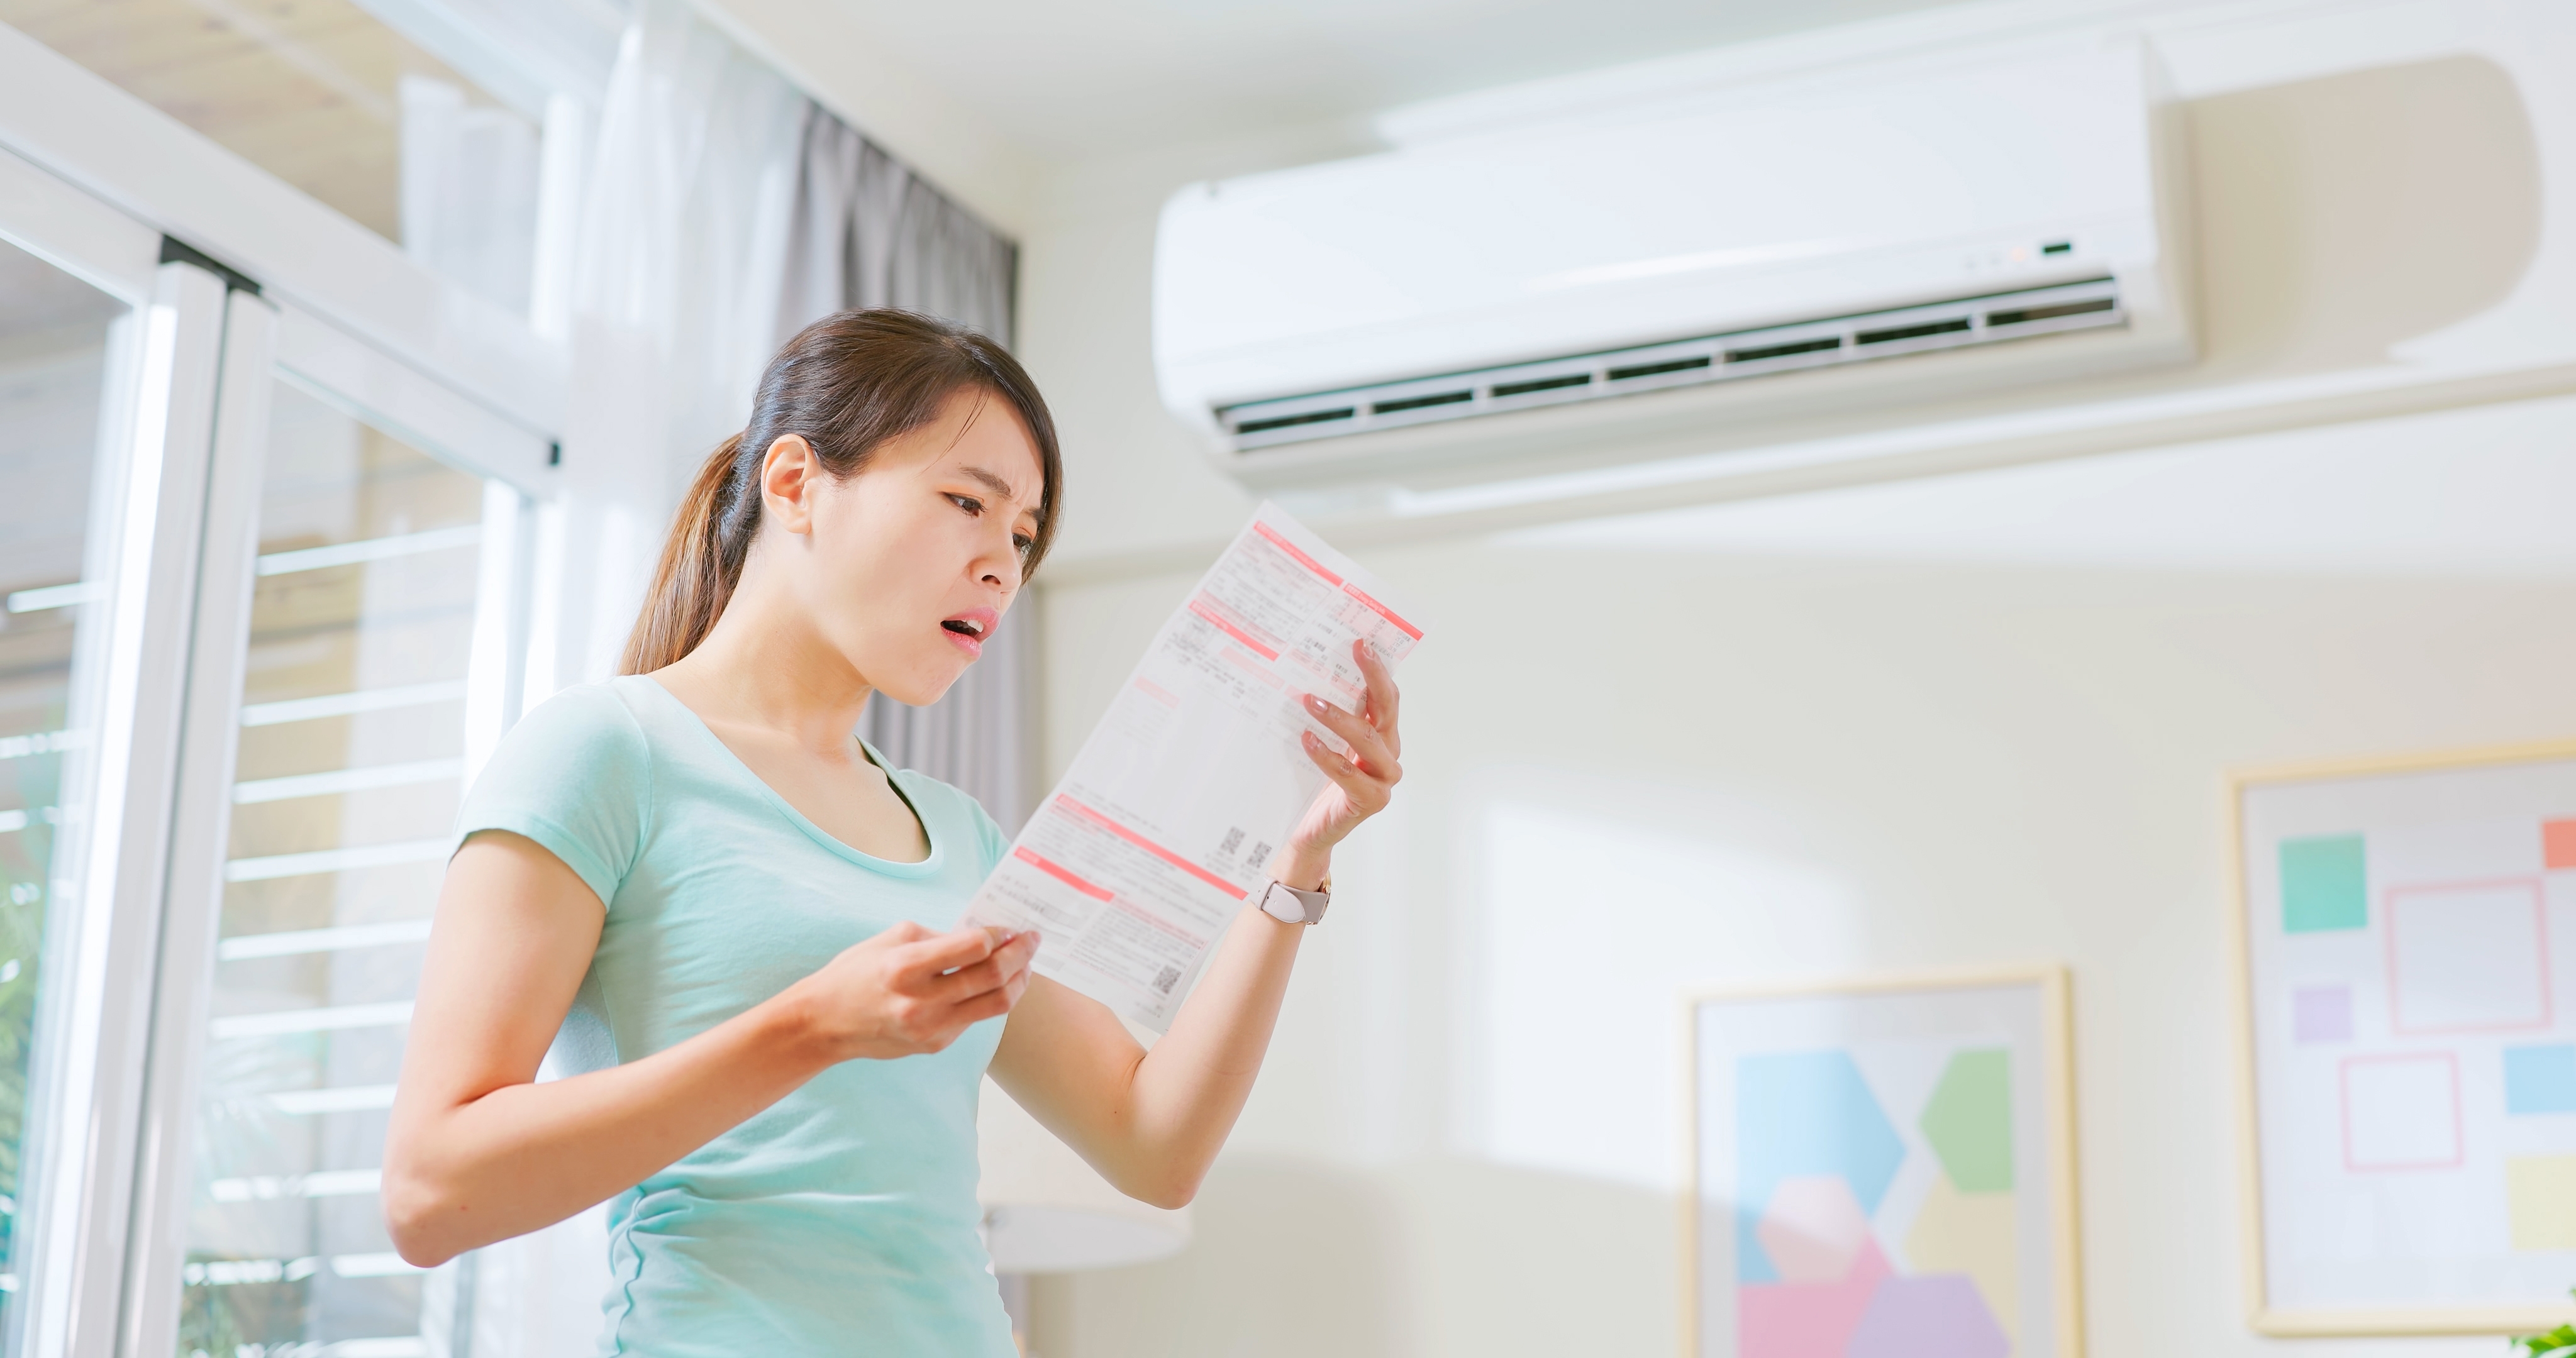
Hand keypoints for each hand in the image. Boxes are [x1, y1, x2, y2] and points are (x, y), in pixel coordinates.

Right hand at [787, 922, 1038, 1060]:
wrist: (825, 1023)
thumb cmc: (857, 973)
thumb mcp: (893, 939)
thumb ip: (940, 937)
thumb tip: (984, 936)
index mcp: (906, 967)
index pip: (973, 948)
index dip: (998, 935)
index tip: (1008, 926)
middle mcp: (921, 1002)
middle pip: (993, 976)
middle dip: (1021, 954)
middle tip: (1031, 940)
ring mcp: (931, 1028)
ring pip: (996, 1004)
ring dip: (1018, 980)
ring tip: (1024, 964)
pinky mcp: (936, 1044)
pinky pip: (976, 1018)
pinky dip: (990, 997)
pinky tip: (993, 983)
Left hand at [1284, 639, 1403, 873]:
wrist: (1309, 832)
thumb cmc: (1315, 783)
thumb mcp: (1323, 743)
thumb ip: (1325, 716)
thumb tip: (1303, 673)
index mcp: (1381, 736)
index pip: (1386, 697)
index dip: (1377, 669)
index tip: (1361, 642)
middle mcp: (1388, 754)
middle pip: (1386, 710)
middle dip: (1373, 677)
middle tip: (1356, 651)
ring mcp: (1383, 779)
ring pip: (1368, 741)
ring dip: (1339, 718)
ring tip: (1310, 701)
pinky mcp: (1369, 801)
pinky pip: (1349, 774)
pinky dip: (1327, 756)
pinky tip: (1307, 740)